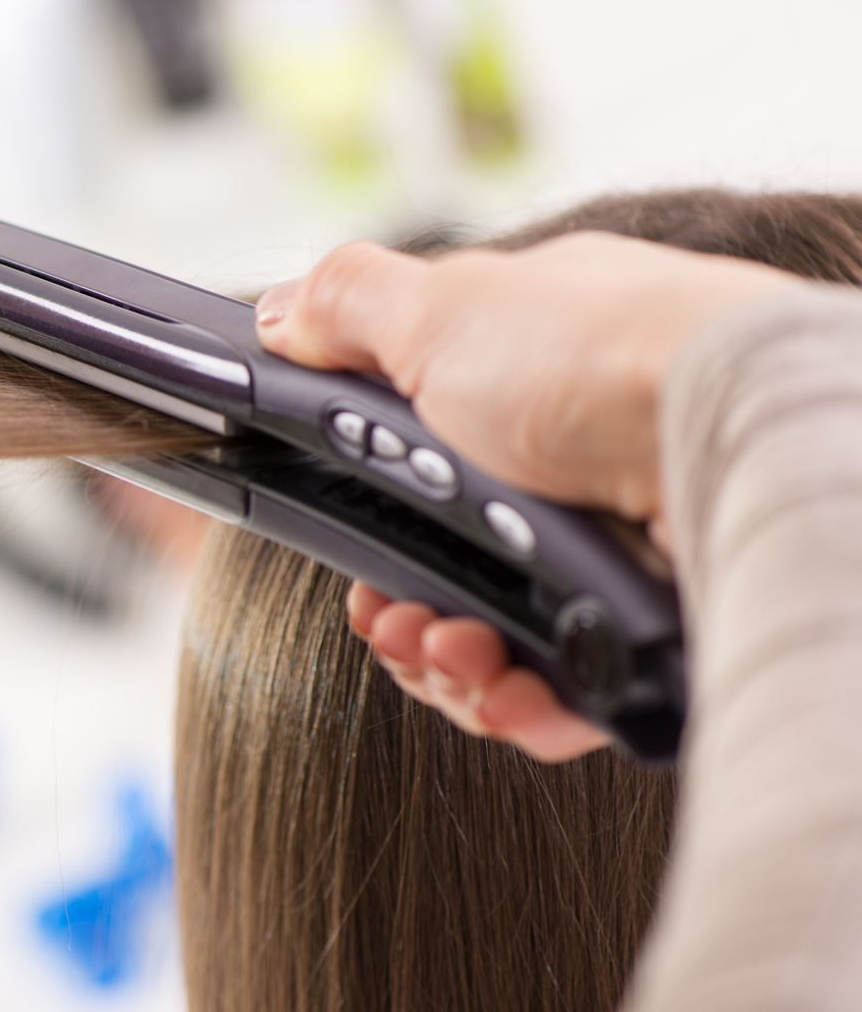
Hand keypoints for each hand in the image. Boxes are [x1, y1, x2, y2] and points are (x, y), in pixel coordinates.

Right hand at [255, 231, 794, 759]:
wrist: (731, 441)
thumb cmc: (599, 358)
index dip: (371, 524)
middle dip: (403, 614)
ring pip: (498, 647)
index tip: (348, 553)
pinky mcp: (651, 632)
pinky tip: (509, 685)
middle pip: (451, 575)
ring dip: (449, 664)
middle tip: (395, 618)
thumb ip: (347, 309)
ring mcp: (614, 553)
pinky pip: (562, 697)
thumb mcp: (438, 308)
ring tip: (456, 647)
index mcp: (523, 387)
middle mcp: (573, 470)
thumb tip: (280, 311)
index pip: (422, 472)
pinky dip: (521, 703)